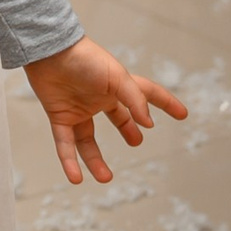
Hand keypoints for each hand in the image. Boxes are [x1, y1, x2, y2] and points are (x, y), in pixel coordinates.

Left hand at [23, 36, 187, 183]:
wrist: (48, 51)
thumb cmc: (83, 58)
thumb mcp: (117, 77)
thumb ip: (134, 100)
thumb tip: (148, 123)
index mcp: (116, 85)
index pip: (147, 94)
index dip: (165, 103)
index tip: (182, 114)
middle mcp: (97, 97)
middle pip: (117, 117)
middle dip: (128, 128)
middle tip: (136, 142)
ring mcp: (77, 108)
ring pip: (88, 140)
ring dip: (95, 160)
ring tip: (106, 178)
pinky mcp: (58, 116)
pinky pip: (64, 144)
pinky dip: (69, 161)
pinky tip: (76, 179)